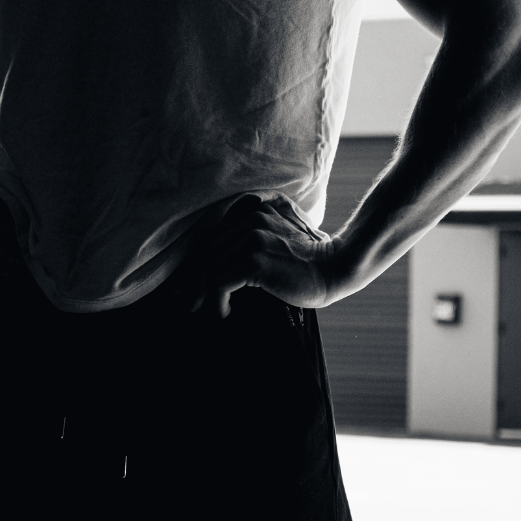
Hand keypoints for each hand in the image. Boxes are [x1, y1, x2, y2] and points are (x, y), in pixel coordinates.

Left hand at [178, 198, 334, 317]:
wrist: (337, 268)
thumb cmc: (310, 259)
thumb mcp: (284, 230)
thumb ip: (258, 227)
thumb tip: (220, 258)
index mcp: (255, 207)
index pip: (213, 235)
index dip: (195, 260)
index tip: (185, 282)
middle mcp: (251, 216)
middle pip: (206, 251)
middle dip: (190, 280)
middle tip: (183, 302)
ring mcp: (252, 237)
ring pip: (208, 268)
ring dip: (199, 294)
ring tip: (198, 310)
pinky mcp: (255, 260)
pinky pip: (219, 282)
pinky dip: (217, 301)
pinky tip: (224, 313)